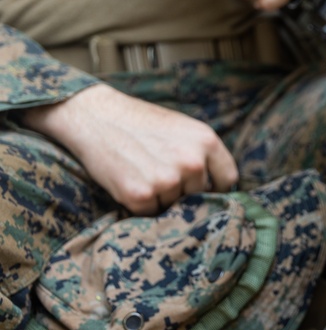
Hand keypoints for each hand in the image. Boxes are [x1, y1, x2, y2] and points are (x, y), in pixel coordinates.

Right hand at [19, 84, 238, 214]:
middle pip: (198, 195)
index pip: (227, 180)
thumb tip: (219, 189)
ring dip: (159, 197)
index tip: (202, 188)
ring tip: (141, 170)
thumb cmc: (141, 123)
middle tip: (158, 172)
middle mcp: (192, 162)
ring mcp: (166, 180)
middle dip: (182, 191)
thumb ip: (203, 154)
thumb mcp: (183, 128)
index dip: (214, 187)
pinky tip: (128, 180)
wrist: (95, 116)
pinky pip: (149, 212)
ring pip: (173, 205)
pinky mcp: (140, 195)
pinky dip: (139, 204)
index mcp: (207, 141)